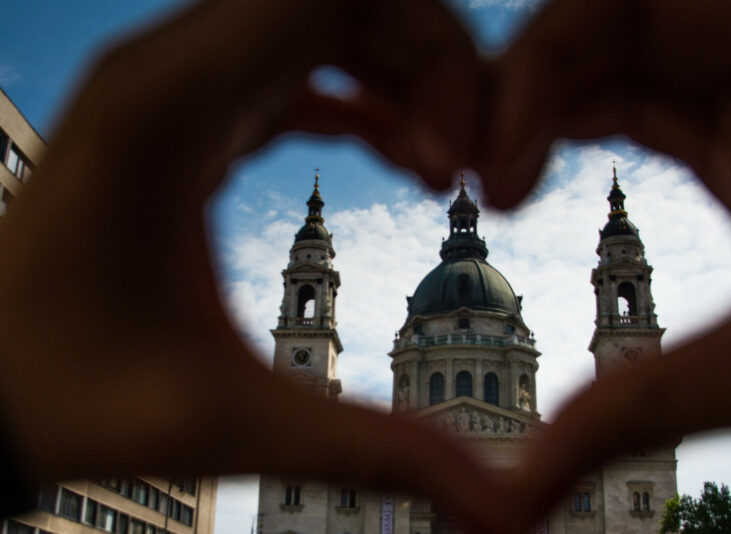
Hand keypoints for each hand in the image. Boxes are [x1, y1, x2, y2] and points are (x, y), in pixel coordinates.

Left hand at [0, 0, 502, 526]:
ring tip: (435, 163)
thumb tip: (496, 506)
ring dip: (398, 73)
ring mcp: (170, 81)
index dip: (429, 57)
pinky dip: (359, 92)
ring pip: (320, 17)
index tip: (452, 164)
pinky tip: (397, 154)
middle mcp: (165, 68)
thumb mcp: (229, 426)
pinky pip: (291, 60)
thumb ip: (370, 452)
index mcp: (169, 110)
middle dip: (428, 61)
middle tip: (459, 162)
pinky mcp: (180, 109)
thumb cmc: (70, 399)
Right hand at [483, 0, 730, 528]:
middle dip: (533, 88)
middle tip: (470, 172)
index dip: (541, 67)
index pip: (642, 4)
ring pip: (632, 66)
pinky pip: (651, 110)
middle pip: (627, 26)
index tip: (493, 168)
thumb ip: (643, 408)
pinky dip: (581, 135)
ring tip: (491, 182)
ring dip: (548, 110)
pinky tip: (531, 175)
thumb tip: (511, 496)